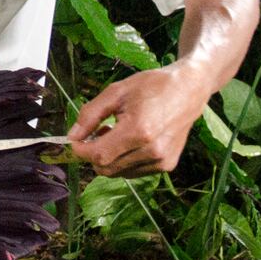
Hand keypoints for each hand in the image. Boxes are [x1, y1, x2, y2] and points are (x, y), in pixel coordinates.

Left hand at [68, 65, 207, 177]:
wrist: (188, 90)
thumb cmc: (152, 86)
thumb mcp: (116, 92)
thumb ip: (90, 115)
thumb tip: (72, 136)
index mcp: (138, 131)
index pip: (99, 155)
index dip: (81, 151)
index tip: (75, 141)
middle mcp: (152, 151)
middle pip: (107, 168)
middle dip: (93, 155)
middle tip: (97, 133)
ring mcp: (161, 161)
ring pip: (119, 172)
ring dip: (109, 158)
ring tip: (115, 134)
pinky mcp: (167, 165)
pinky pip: (134, 171)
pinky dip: (124, 160)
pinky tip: (130, 141)